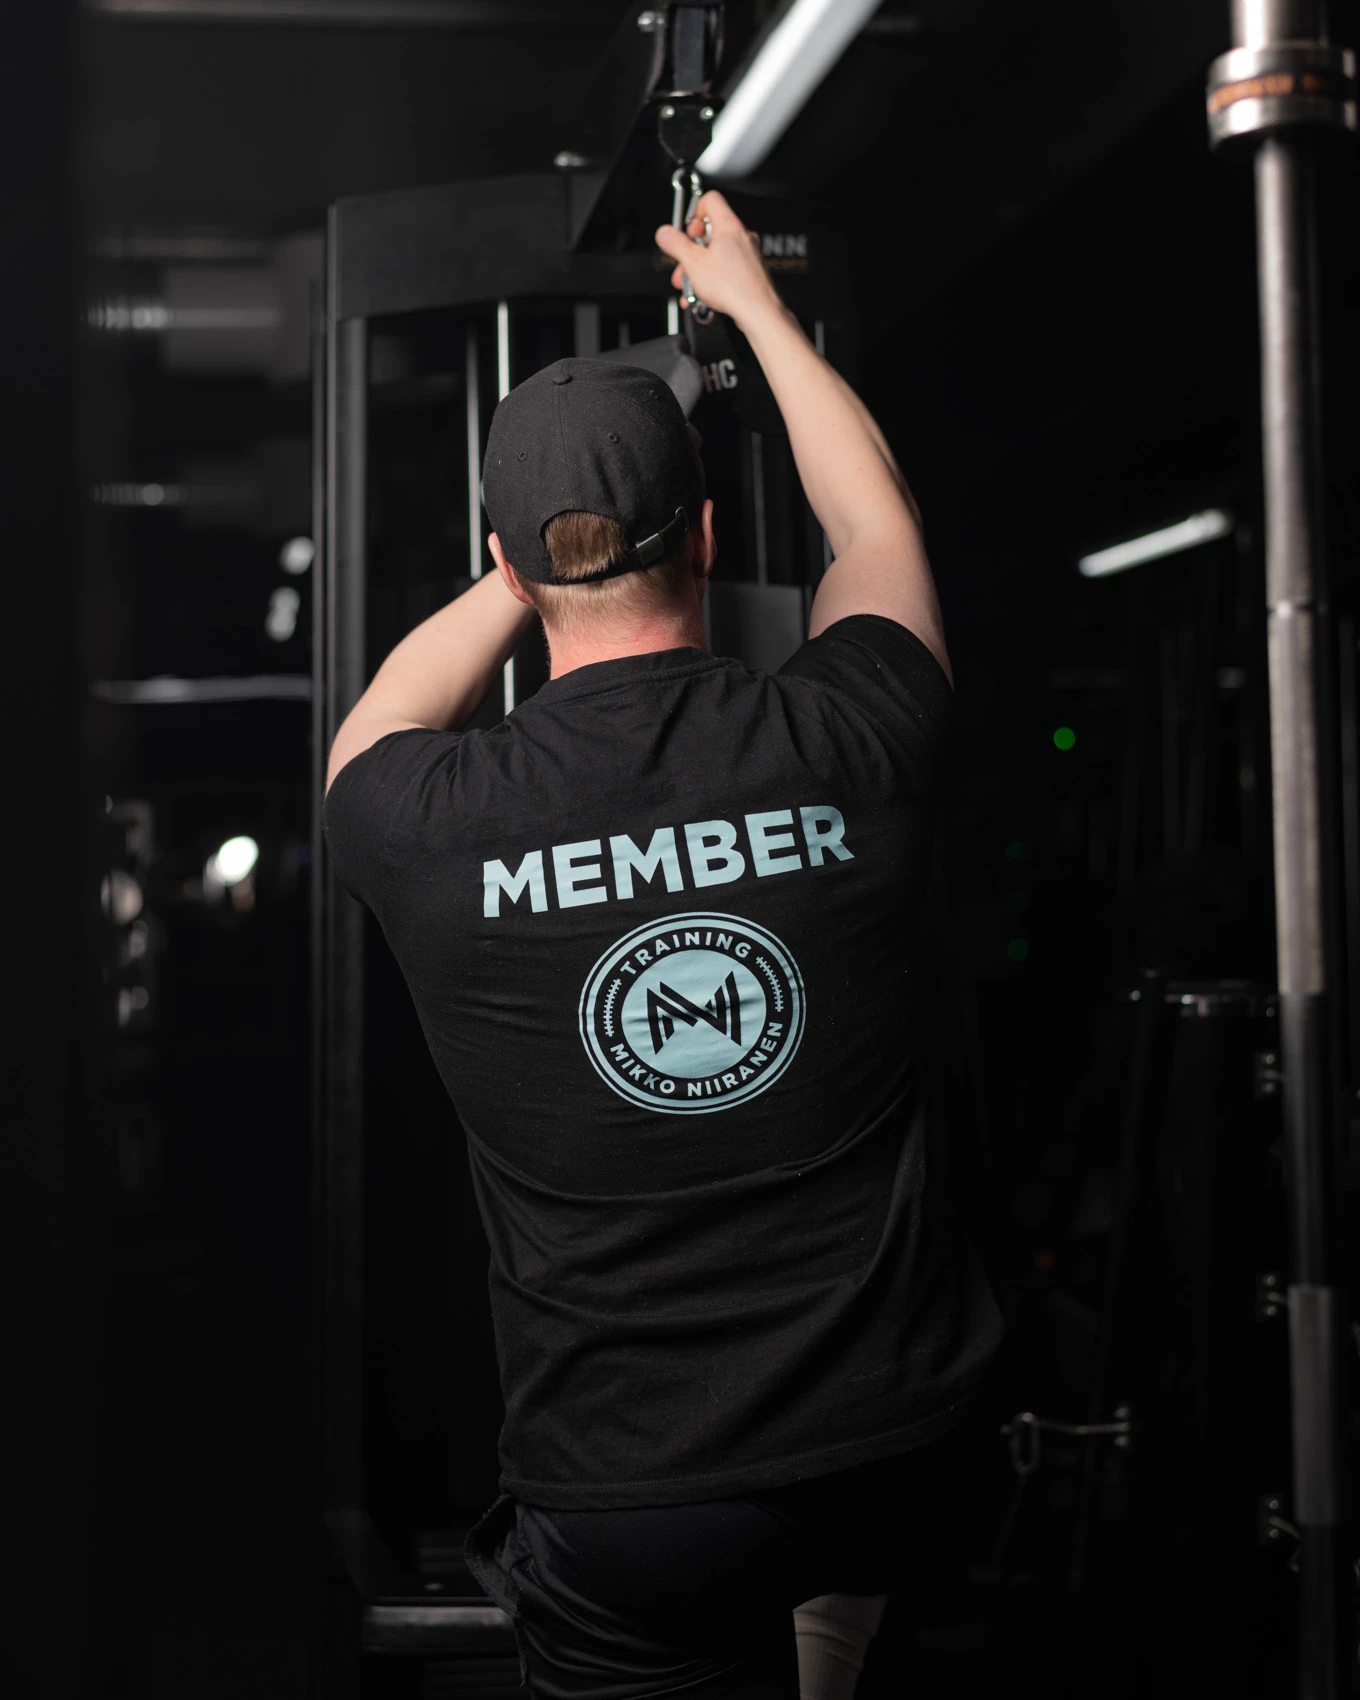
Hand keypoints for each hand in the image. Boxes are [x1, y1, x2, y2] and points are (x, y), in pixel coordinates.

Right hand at [654, 191, 783, 332]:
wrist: (758, 312)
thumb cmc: (735, 288)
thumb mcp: (693, 263)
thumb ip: (675, 244)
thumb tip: (664, 233)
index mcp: (729, 226)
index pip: (710, 200)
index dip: (694, 213)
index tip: (687, 232)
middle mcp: (741, 236)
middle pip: (709, 232)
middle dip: (691, 251)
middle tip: (684, 264)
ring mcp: (748, 254)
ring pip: (716, 254)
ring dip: (698, 270)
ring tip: (691, 286)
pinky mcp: (750, 272)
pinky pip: (726, 270)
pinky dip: (712, 280)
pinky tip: (703, 296)